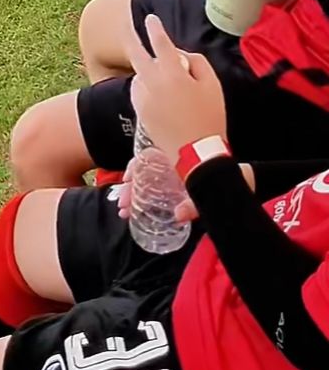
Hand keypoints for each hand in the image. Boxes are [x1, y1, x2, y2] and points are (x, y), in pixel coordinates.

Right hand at [117, 157, 254, 223]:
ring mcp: (177, 172)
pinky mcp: (183, 183)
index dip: (134, 171)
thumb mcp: (213, 186)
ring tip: (125, 211)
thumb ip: (196, 203)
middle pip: (144, 171)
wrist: (246, 177)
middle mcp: (174, 160)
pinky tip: (140, 208)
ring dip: (136, 194)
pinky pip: (158, 186)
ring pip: (149, 179)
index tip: (126, 185)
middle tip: (122, 207)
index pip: (147, 158)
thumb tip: (177, 215)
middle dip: (130, 189)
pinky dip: (147, 196)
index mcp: (179, 154)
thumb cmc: (230, 175)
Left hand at [127, 17, 225, 162]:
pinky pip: (139, 91)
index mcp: (173, 72)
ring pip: (139, 74)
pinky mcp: (139, 111)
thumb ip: (196, 62)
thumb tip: (180, 55)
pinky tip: (159, 97)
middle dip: (130, 36)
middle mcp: (153, 81)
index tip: (150, 19)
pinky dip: (145, 88)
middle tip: (124, 24)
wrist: (196, 153)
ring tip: (165, 84)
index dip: (154, 28)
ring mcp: (143, 96)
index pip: (160, 42)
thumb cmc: (209, 117)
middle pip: (135, 52)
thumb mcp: (212, 84)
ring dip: (146, 71)